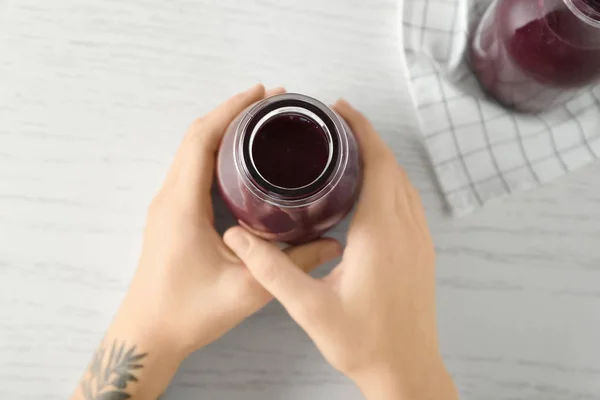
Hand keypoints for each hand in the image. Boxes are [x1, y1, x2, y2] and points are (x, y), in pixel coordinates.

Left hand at [117, 84, 341, 355]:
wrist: (149, 334)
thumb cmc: (188, 313)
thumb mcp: (248, 290)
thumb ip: (293, 264)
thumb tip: (332, 243)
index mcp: (182, 205)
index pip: (201, 139)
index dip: (231, 110)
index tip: (263, 94)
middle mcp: (170, 197)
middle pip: (195, 137)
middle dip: (232, 113)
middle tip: (270, 104)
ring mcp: (168, 205)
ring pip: (191, 151)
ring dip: (221, 130)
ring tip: (260, 123)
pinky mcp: (172, 215)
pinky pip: (191, 169)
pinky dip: (214, 152)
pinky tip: (241, 159)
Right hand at [224, 99, 457, 399]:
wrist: (406, 370)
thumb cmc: (363, 343)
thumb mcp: (308, 308)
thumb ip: (270, 270)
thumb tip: (236, 238)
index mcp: (380, 235)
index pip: (378, 164)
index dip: (361, 131)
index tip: (341, 109)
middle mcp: (406, 230)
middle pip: (392, 166)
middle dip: (367, 138)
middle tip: (337, 123)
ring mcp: (419, 241)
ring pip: (403, 183)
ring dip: (381, 159)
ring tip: (351, 148)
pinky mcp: (422, 252)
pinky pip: (409, 202)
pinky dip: (392, 182)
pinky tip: (371, 189)